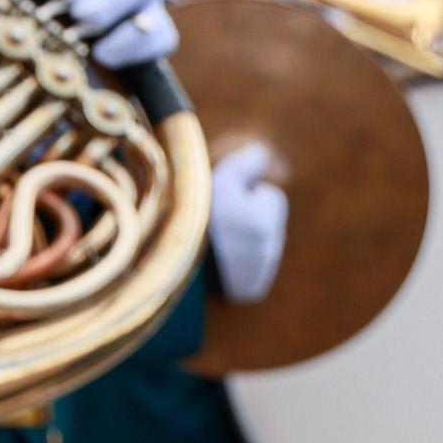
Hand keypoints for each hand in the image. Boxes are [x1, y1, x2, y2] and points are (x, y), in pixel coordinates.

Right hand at [207, 141, 288, 303]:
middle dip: (248, 218)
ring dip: (242, 241)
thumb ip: (245, 163)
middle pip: (266, 222)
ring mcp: (262, 272)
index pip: (270, 196)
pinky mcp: (250, 291)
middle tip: (215, 221)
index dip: (245, 193)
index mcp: (268, 220)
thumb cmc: (195, 217)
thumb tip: (262, 151)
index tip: (222, 201)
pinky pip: (251, 271)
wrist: (171, 267)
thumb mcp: (217, 180)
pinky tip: (216, 262)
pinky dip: (238, 265)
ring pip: (259, 246)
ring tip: (211, 242)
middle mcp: (271, 248)